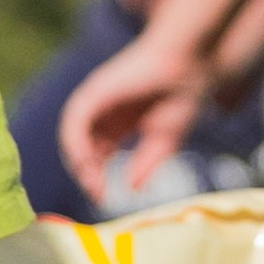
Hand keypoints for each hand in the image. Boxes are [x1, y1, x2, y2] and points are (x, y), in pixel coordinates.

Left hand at [58, 26, 213, 202]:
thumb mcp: (163, 139)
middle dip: (85, 173)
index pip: (95, 154)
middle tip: (96, 194)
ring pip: (73, 135)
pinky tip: (88, 162)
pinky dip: (77, 143)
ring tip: (92, 182)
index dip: (96, 176)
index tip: (102, 198)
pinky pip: (75, 120)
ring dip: (78, 161)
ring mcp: (97, 99)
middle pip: (80, 147)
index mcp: (117, 122)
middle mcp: (102, 111)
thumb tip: (132, 189)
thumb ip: (146, 163)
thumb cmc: (182, 96)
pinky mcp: (96, 90)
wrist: (190, 65)